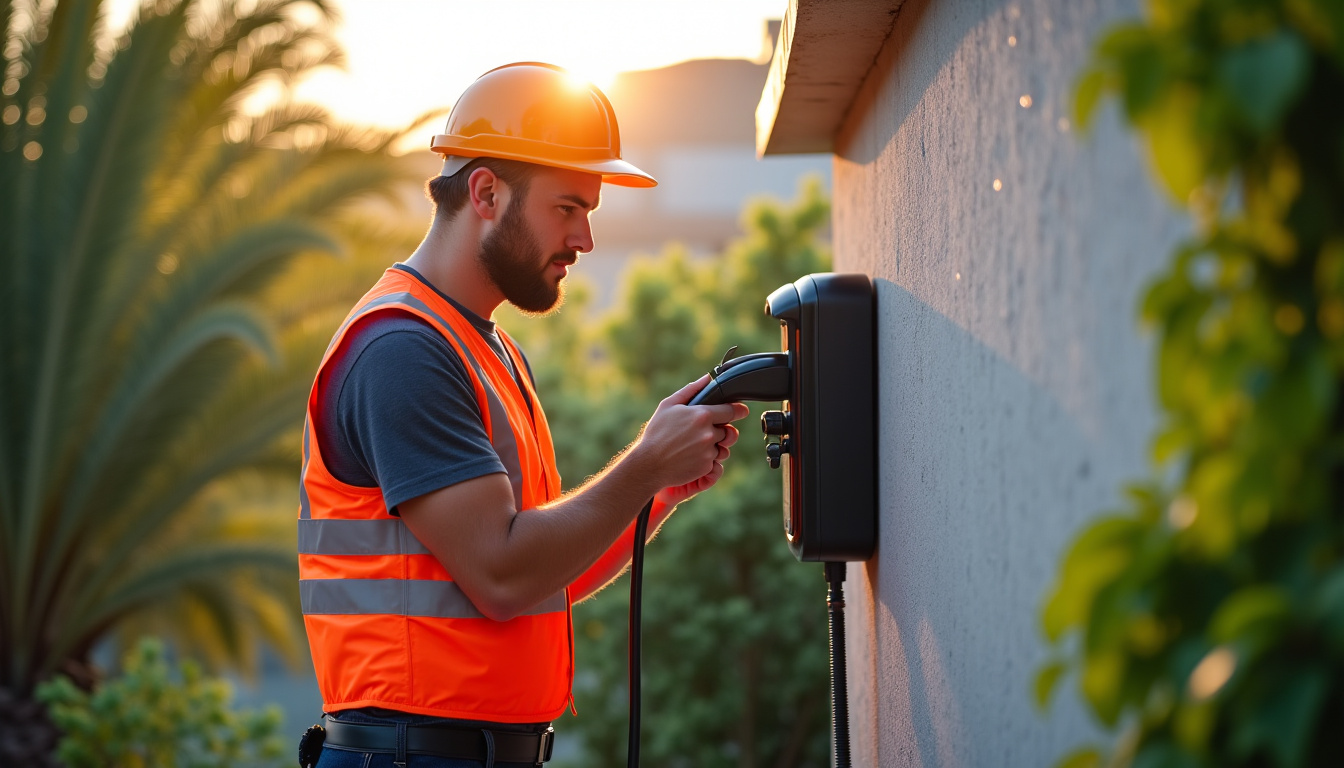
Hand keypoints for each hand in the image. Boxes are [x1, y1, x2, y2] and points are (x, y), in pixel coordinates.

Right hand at [634, 375, 748, 492]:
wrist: (649, 464)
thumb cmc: (656, 433)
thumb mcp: (668, 405)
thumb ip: (691, 390)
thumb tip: (707, 378)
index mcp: (702, 415)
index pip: (732, 410)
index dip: (739, 410)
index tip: (742, 410)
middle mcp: (709, 433)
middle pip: (729, 431)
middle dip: (722, 431)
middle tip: (707, 431)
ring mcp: (709, 451)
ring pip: (723, 447)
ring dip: (716, 446)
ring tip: (697, 445)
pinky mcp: (706, 467)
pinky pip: (715, 462)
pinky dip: (707, 459)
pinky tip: (691, 456)